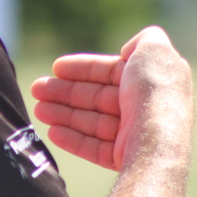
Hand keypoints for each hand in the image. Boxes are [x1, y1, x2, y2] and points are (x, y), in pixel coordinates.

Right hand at [30, 26, 192, 171]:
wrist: (160, 140)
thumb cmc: (155, 91)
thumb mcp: (156, 49)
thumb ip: (145, 39)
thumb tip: (128, 50)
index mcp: (149, 81)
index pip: (110, 71)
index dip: (82, 68)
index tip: (56, 67)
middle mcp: (143, 106)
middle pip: (96, 96)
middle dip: (65, 92)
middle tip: (36, 89)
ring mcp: (134, 134)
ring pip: (92, 121)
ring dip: (63, 114)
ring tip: (38, 110)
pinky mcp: (124, 158)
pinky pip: (95, 147)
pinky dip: (73, 139)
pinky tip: (53, 132)